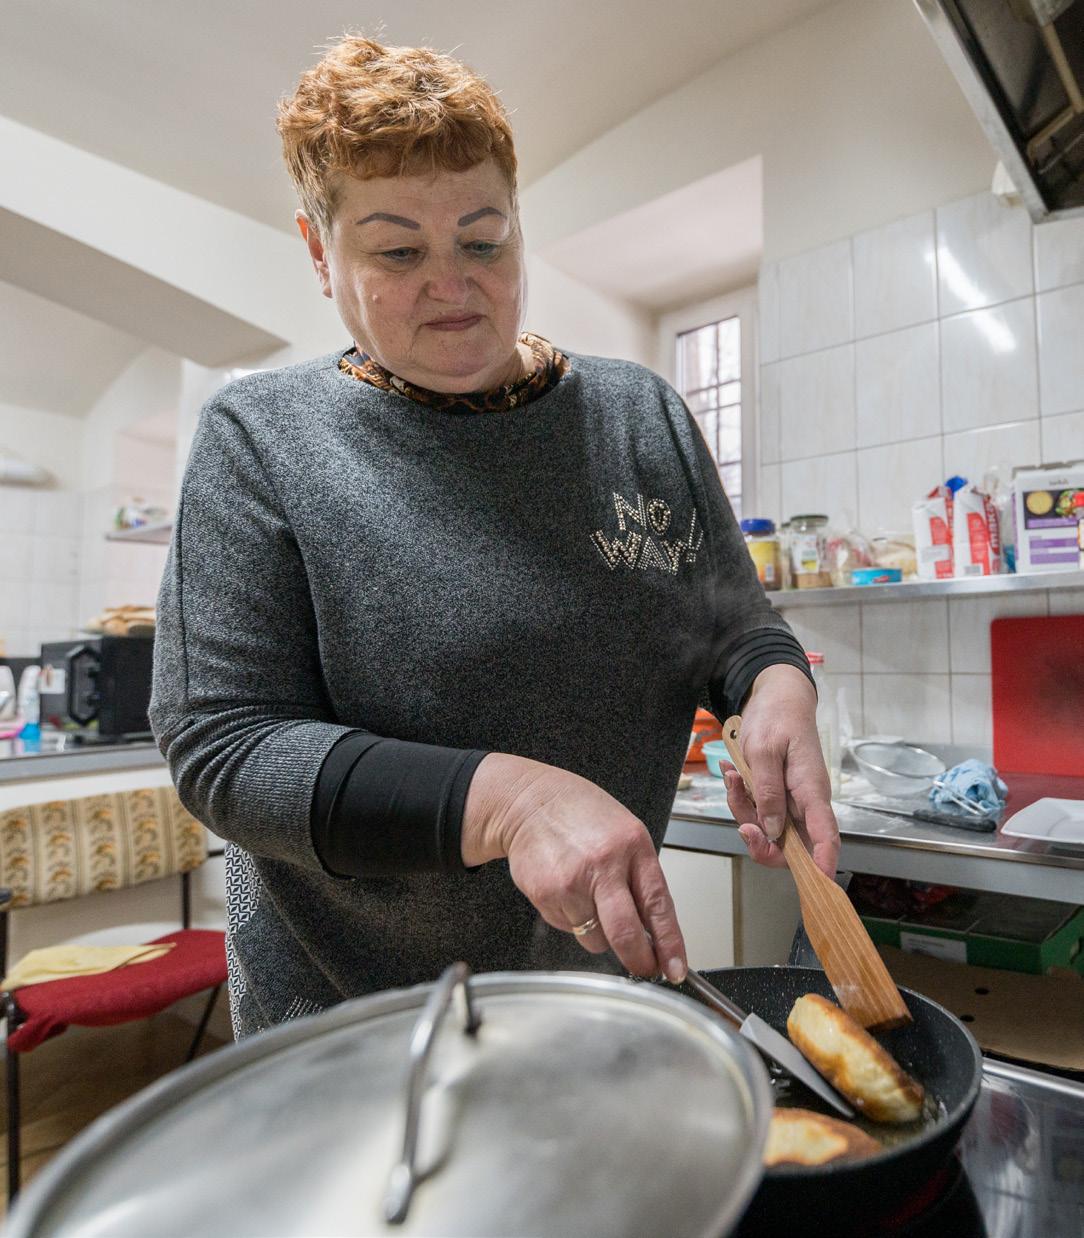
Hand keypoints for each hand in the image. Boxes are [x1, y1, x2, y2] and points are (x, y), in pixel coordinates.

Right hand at [462, 753, 687, 981]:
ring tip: (588, 897)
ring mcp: (571, 882)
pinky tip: (567, 889)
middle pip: (625, 933)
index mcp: (632, 846)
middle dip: (638, 961)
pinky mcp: (545, 894)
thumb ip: (640, 877)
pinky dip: (572, 919)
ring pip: (595, 938)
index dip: (669, 943)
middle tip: (643, 969)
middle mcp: (602, 864)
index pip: (658, 905)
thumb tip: (654, 930)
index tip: (675, 968)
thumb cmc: (581, 816)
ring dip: (599, 933)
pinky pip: (568, 928)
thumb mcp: (625, 834)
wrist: (529, 802)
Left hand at [721, 664, 838, 877]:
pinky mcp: (776, 795)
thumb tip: (773, 831)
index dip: (824, 864)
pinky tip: (733, 773)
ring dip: (744, 811)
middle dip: (761, 841)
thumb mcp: (764, 751)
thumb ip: (768, 791)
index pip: (826, 836)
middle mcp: (805, 802)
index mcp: (812, 791)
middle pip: (790, 845)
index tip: (819, 885)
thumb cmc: (777, 718)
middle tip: (742, 824)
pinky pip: (757, 811)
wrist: (776, 697)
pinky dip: (741, 798)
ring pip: (768, 830)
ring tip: (733, 777)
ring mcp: (790, 800)